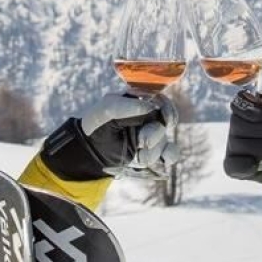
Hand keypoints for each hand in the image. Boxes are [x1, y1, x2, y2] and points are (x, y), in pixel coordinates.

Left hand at [41, 93, 179, 179]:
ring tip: (138, 155)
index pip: (161, 101)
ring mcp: (151, 135)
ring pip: (165, 141)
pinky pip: (170, 152)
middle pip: (165, 124)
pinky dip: (169, 156)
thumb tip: (151, 107)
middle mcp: (148, 118)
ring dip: (154, 150)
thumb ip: (126, 106)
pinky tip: (164, 160)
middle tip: (141, 141)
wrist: (90, 150)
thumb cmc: (98, 124)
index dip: (167, 108)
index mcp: (139, 102)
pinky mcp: (151, 151)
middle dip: (155, 134)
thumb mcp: (107, 109)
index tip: (165, 118)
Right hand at [224, 91, 261, 203]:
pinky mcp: (236, 167)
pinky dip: (246, 165)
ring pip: (237, 144)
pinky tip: (257, 164)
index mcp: (249, 108)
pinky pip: (233, 166)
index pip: (238, 102)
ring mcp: (235, 147)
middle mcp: (237, 126)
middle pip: (237, 123)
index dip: (250, 109)